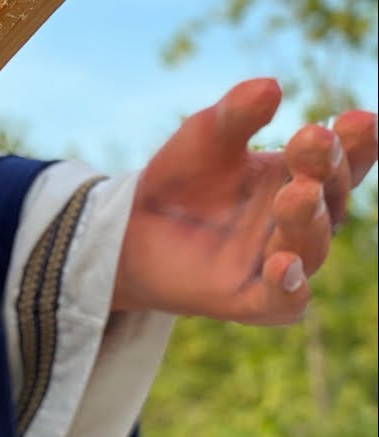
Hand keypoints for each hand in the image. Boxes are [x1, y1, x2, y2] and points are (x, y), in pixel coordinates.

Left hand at [114, 78, 377, 323]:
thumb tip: (269, 86)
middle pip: (329, 199)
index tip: (354, 118)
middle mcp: (300, 223)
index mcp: (303, 178)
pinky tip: (281, 266)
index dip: (355, 143)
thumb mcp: (203, 138)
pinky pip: (283, 301)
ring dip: (307, 221)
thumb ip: (235, 115)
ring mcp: (279, 263)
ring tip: (295, 194)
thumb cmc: (181, 179)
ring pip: (310, 247)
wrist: (128, 230)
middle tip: (312, 142)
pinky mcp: (251, 301)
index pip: (343, 161)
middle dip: (325, 170)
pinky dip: (288, 286)